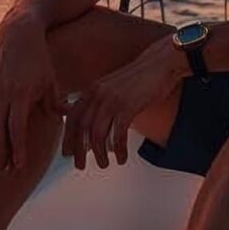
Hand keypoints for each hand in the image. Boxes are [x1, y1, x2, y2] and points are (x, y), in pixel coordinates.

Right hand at [0, 13, 54, 172]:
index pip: (17, 129)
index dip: (17, 149)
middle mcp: (1, 92)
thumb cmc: (40, 59)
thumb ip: (55, 105)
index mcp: (20, 93)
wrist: (20, 31)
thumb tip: (65, 123)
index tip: (19, 166)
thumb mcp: (50, 82)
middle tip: (2, 170)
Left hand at [66, 42, 184, 169]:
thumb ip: (100, 103)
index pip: (71, 116)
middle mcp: (98, 93)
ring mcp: (112, 99)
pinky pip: (118, 133)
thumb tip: (93, 125)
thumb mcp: (113, 88)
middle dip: (78, 150)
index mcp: (92, 89)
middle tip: (80, 166)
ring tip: (104, 164)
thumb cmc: (139, 79)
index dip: (67, 137)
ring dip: (98, 153)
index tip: (67, 153)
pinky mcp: (128, 105)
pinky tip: (121, 158)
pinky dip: (118, 148)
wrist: (161, 63)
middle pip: (80, 127)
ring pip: (97, 133)